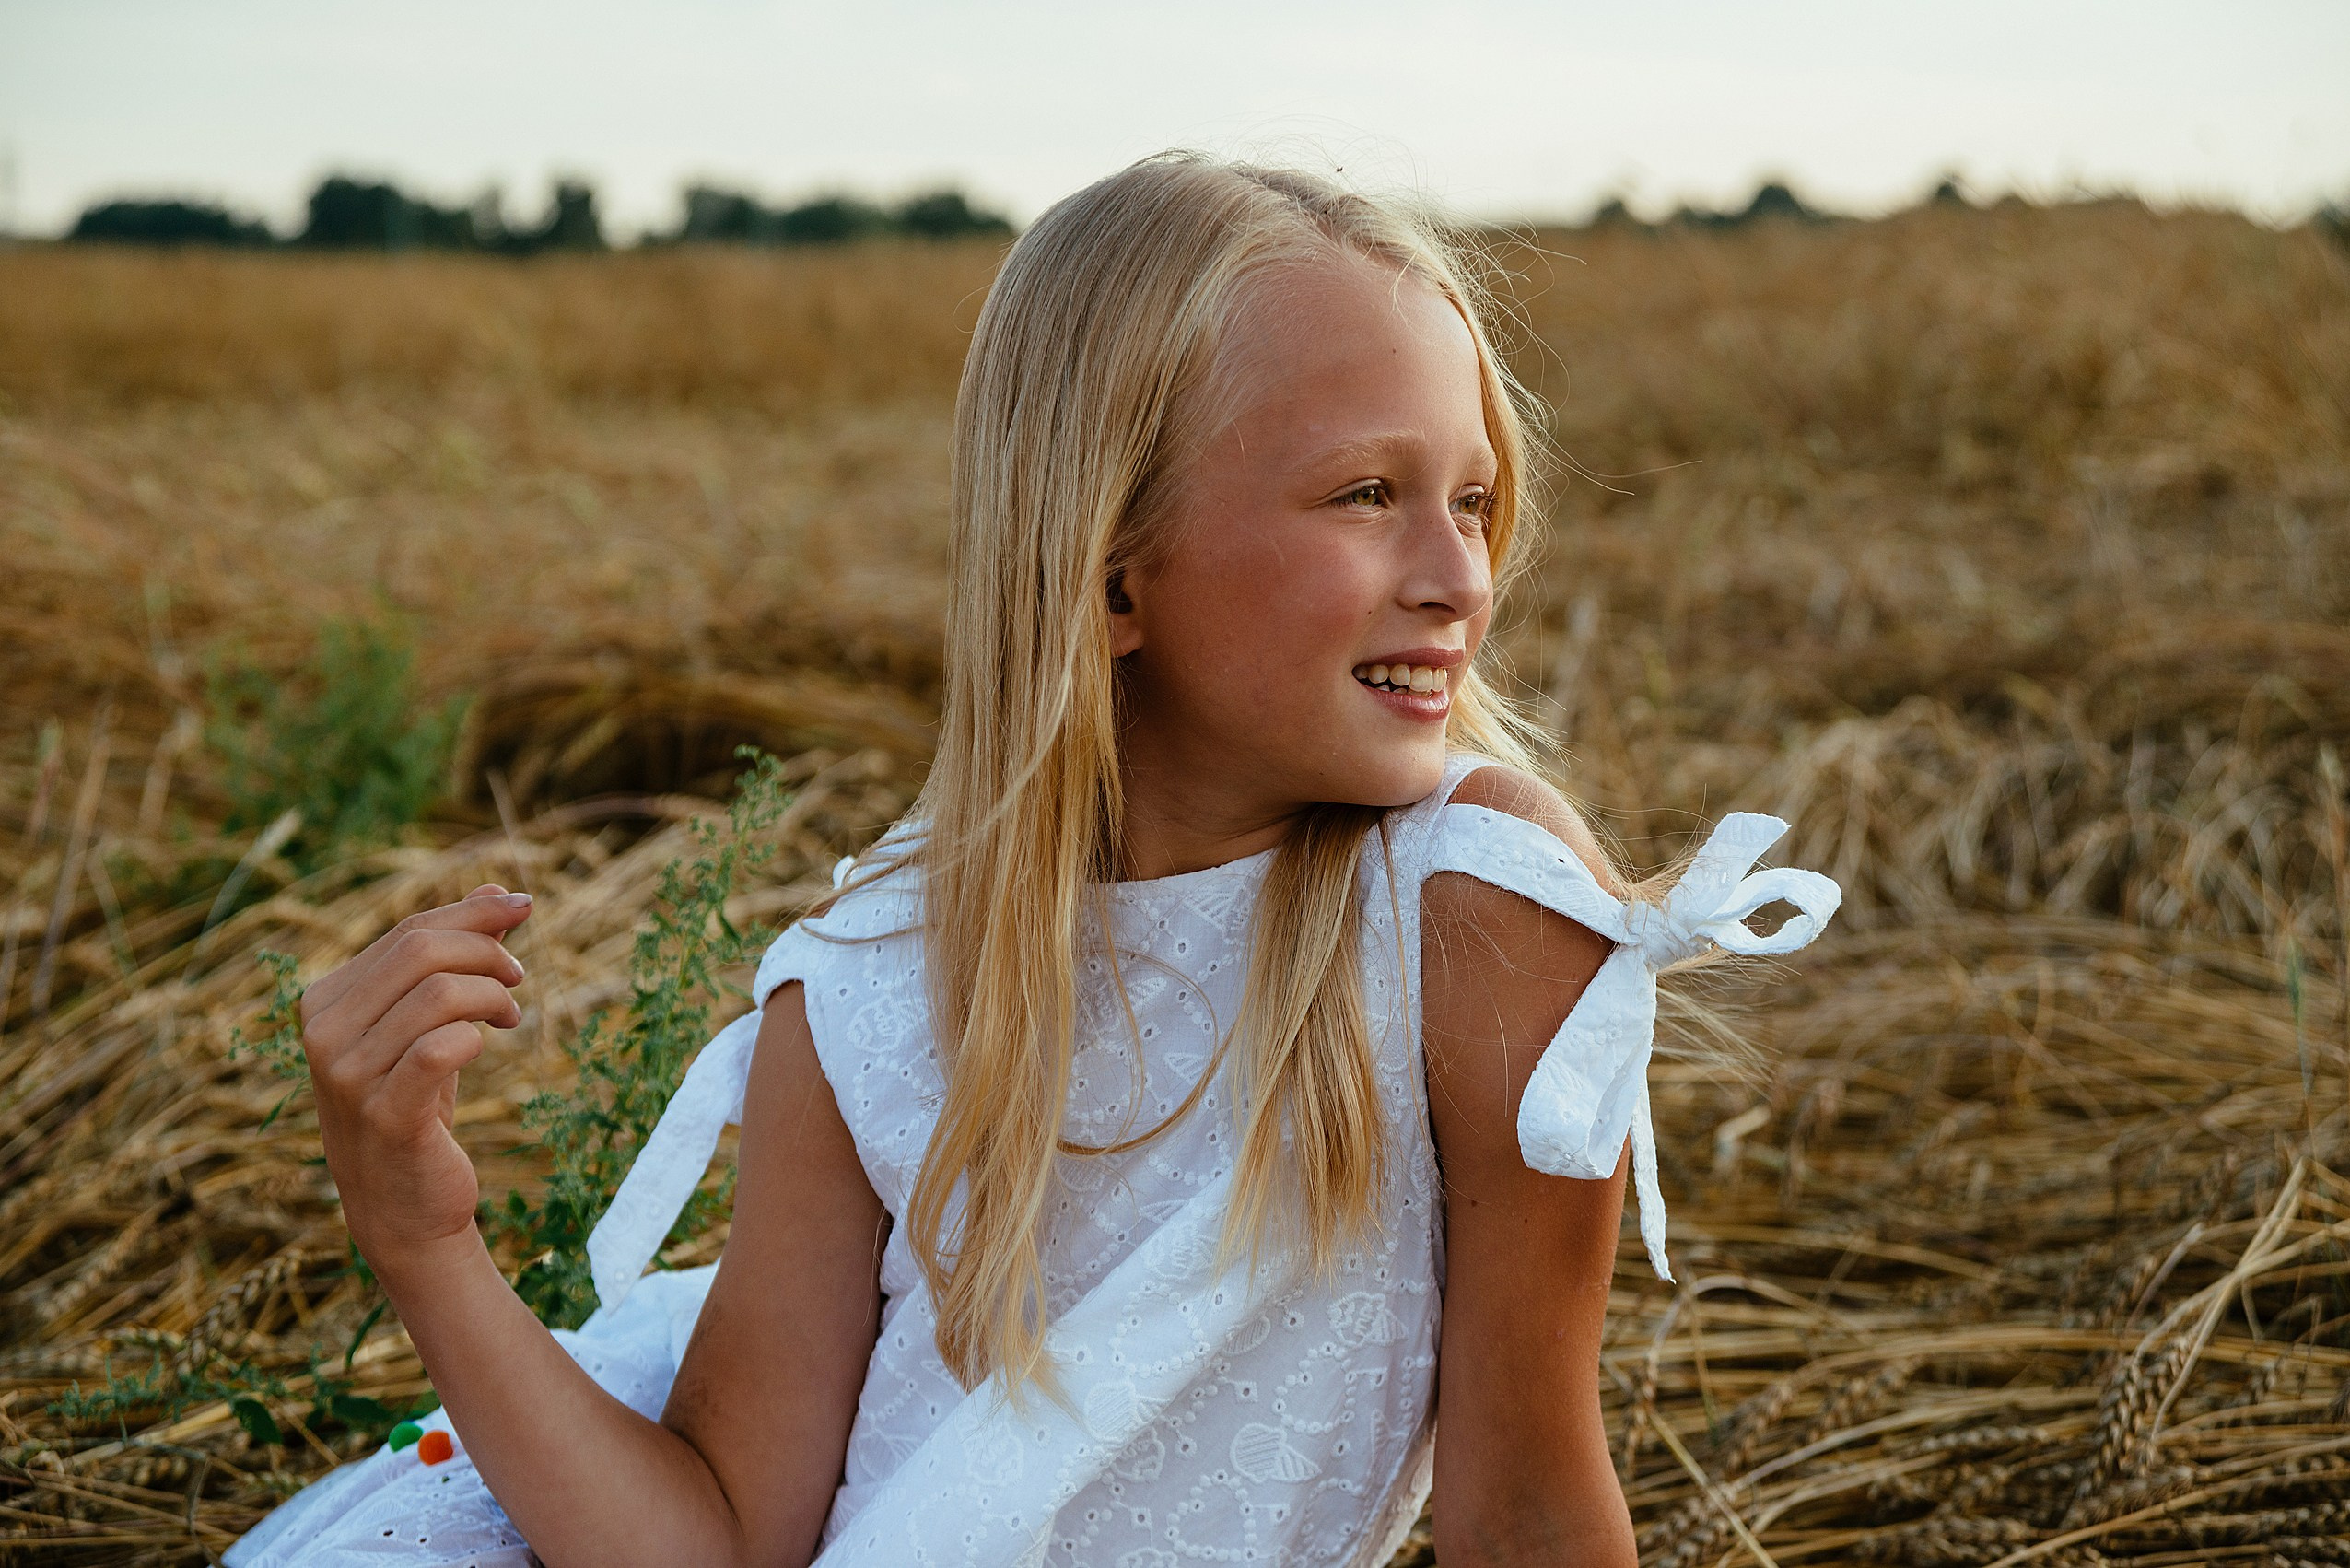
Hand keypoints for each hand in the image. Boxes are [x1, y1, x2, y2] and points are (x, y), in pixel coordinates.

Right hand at [299, 884, 532, 1276]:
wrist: (403, 1205)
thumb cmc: (416, 1103)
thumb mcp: (430, 1024)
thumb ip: (453, 958)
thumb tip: (496, 889)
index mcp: (326, 1000)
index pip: (409, 932)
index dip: (473, 913)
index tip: (523, 907)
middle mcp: (324, 1032)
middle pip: (422, 951)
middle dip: (487, 951)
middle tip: (519, 978)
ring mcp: (348, 1074)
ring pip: (440, 993)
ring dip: (493, 996)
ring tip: (509, 1017)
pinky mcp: (385, 1113)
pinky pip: (442, 1047)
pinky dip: (476, 1035)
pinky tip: (488, 1044)